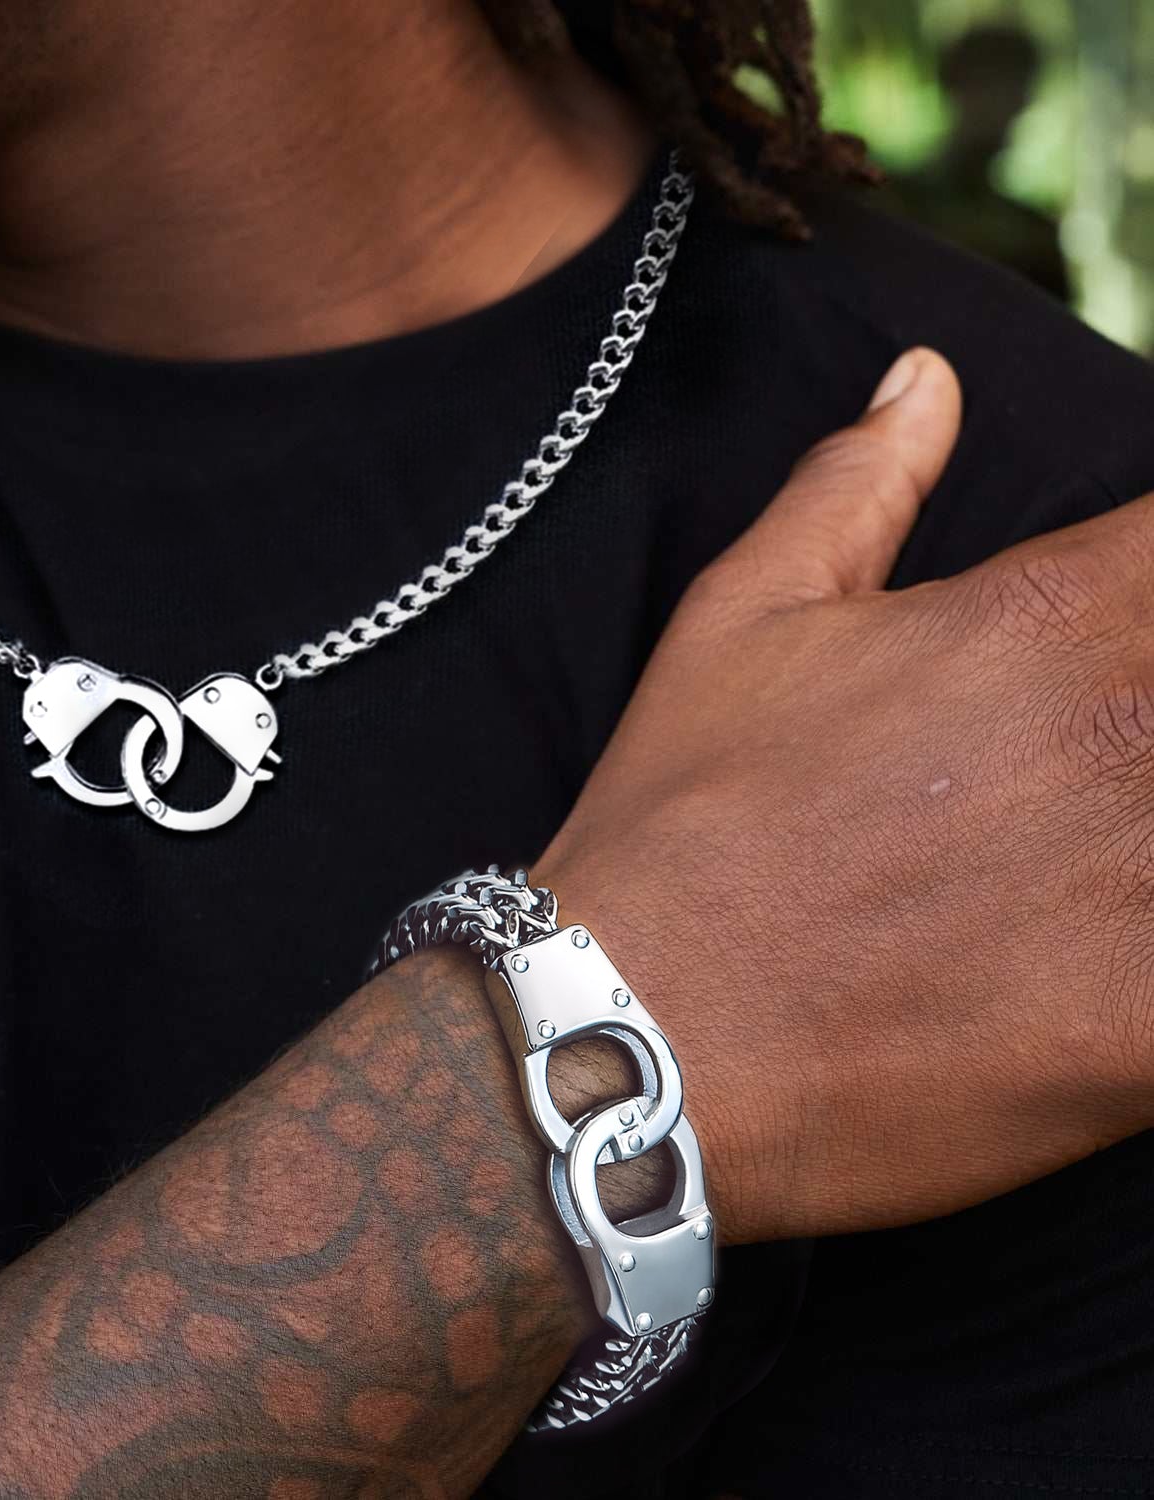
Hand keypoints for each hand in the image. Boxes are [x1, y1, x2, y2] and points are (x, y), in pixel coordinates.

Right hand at [537, 348, 1153, 1244]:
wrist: (637, 1032)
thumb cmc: (683, 819)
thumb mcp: (741, 617)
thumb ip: (858, 484)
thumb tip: (927, 379)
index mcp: (1047, 614)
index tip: (1125, 622)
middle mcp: (1125, 727)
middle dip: (1144, 711)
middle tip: (1073, 764)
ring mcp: (1153, 885)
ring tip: (1089, 847)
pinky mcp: (1146, 1030)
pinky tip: (1110, 950)